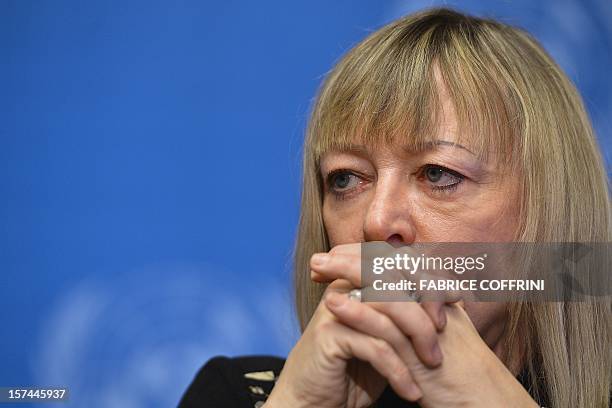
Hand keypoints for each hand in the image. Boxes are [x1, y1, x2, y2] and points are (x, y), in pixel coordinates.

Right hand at [265, 244, 444, 407]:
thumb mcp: (386, 334)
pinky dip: (399, 371)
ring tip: (434, 364)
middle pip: (395, 281)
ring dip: (417, 339)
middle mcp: (344, 287)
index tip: (458, 296)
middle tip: (446, 333)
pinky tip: (411, 391)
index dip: (428, 275)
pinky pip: (375, 346)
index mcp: (357, 279)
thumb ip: (406, 309)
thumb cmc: (355, 367)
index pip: (397, 263)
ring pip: (388, 310)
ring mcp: (334, 308)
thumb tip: (451, 288)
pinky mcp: (328, 335)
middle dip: (426, 305)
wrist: (316, 398)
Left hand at [312, 244, 538, 406]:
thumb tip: (384, 296)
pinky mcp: (418, 345)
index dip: (361, 257)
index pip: (392, 262)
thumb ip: (413, 310)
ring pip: (382, 284)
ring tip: (316, 270)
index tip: (332, 258)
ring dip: (346, 273)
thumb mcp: (431, 332)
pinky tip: (333, 304)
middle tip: (317, 259)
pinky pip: (385, 321)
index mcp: (432, 291)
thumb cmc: (455, 370)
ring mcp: (424, 319)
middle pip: (385, 265)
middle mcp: (429, 298)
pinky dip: (357, 310)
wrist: (482, 399)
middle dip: (349, 257)